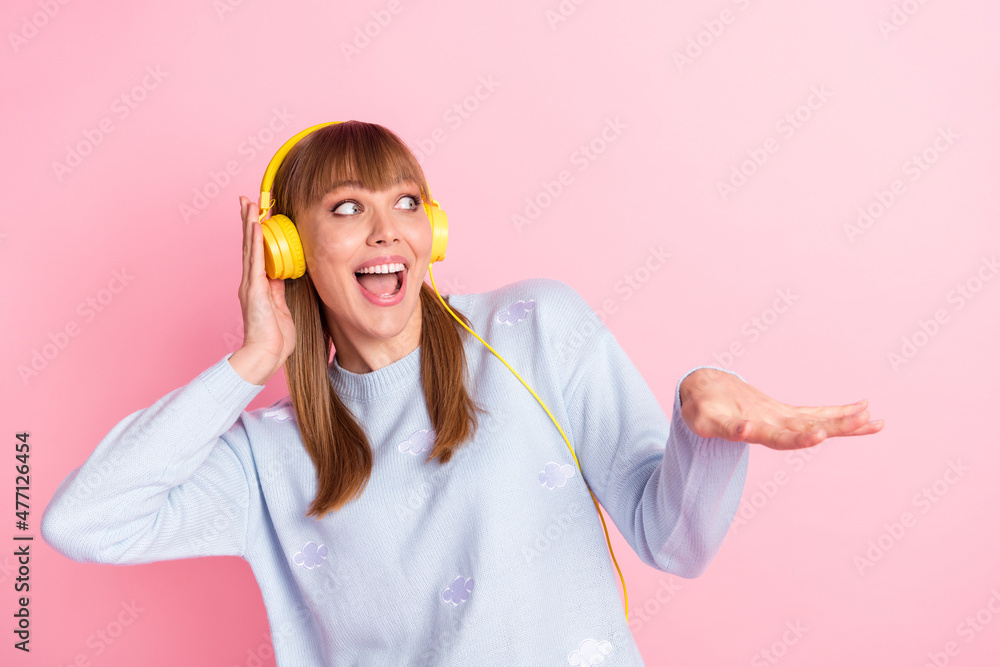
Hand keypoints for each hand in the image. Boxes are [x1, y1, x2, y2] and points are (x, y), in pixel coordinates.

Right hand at [235, 196, 296, 378]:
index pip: (257, 254)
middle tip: (246, 201)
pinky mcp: (254, 289)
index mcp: (258, 286)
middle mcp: (250, 282)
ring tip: (248, 204)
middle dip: (248, 222)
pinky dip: (256, 242)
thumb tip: (281, 275)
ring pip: (249, 248)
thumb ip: (278, 290)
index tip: (256, 215)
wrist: (266, 354)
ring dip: (249, 224)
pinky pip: (256, 261)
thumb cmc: (275, 338)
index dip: (256, 234)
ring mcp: (250, 284)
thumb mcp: (280, 307)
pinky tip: (256, 226)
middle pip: (249, 245)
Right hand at [679, 368, 883, 449]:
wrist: (703, 398)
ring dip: (845, 422)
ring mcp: (781, 422)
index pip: (782, 437)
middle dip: (836, 426)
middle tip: (864, 420)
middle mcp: (774, 428)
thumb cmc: (702, 409)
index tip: (820, 435)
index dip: (800, 437)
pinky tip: (864, 409)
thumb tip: (745, 431)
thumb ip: (729, 428)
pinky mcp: (784, 414)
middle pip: (808, 429)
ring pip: (817, 422)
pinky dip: (838, 412)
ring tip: (875, 419)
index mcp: (756, 431)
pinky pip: (816, 413)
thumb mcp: (704, 419)